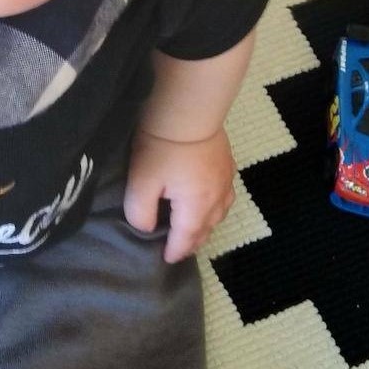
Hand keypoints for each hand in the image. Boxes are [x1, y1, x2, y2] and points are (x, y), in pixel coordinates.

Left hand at [124, 127, 236, 263]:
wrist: (188, 109)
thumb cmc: (162, 147)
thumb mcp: (141, 182)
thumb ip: (140, 212)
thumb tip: (147, 227)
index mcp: (196, 206)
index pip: (186, 238)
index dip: (176, 251)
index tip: (167, 259)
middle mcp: (217, 197)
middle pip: (206, 228)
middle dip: (192, 241)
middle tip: (179, 248)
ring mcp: (226, 179)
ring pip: (220, 213)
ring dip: (206, 225)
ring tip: (193, 228)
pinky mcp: (227, 163)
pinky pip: (226, 195)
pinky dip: (216, 205)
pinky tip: (208, 199)